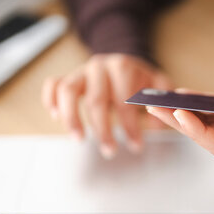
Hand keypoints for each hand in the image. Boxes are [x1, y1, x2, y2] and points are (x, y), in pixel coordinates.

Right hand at [42, 53, 172, 157]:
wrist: (123, 62)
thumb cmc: (140, 79)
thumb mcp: (158, 84)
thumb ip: (163, 100)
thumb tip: (159, 122)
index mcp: (122, 67)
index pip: (124, 100)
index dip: (130, 126)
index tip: (136, 145)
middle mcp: (99, 67)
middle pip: (96, 100)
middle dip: (104, 130)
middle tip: (110, 150)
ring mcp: (80, 71)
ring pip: (68, 91)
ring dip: (72, 118)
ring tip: (79, 139)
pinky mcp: (68, 77)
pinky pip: (52, 84)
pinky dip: (50, 99)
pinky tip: (56, 117)